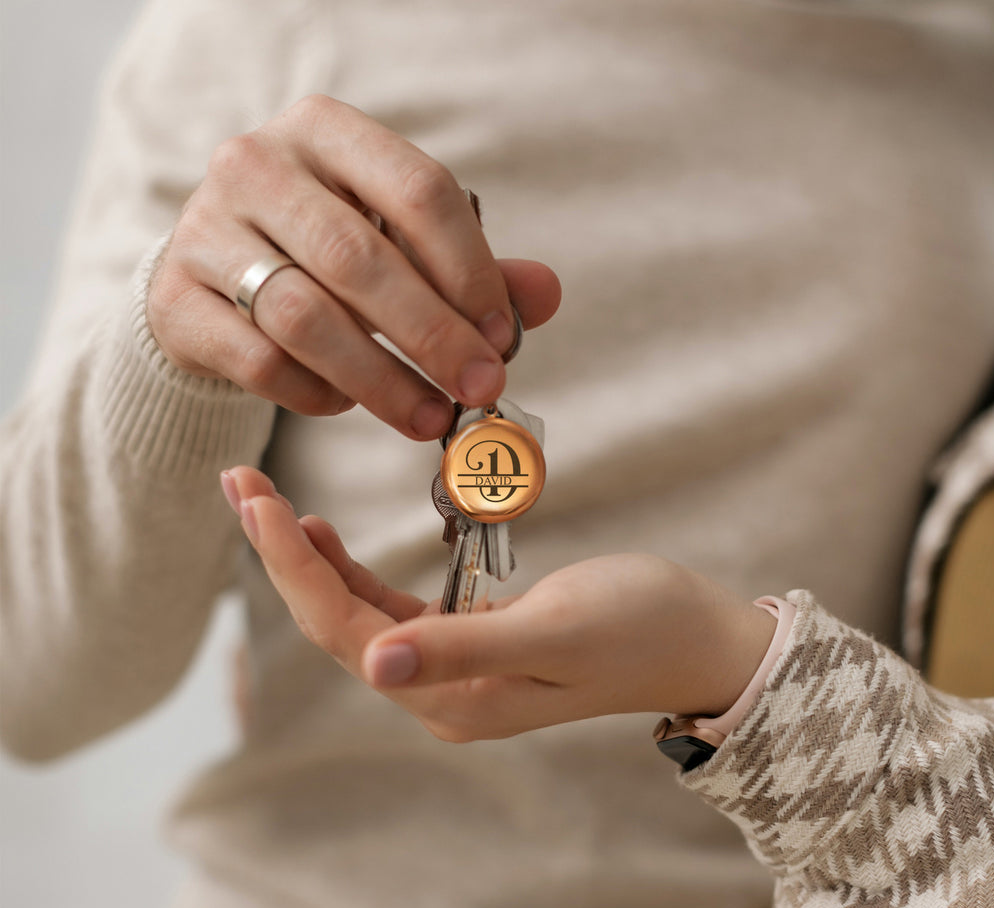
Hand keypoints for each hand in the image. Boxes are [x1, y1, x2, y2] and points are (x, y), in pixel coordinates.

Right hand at [148, 95, 560, 437]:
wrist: (212, 276)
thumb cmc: (324, 255)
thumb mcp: (396, 242)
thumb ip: (468, 267)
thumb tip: (545, 295)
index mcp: (328, 133)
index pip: (419, 190)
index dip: (471, 270)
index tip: (503, 335)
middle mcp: (259, 165)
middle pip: (360, 258)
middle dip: (433, 335)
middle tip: (480, 389)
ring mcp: (207, 230)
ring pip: (304, 316)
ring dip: (381, 380)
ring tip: (431, 419)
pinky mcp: (177, 300)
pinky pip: (260, 361)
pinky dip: (316, 392)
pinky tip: (348, 404)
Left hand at [222, 467, 775, 741]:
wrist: (695, 639)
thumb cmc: (638, 627)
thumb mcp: (554, 631)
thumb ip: (463, 649)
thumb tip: (373, 666)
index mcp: (451, 698)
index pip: (345, 632)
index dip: (295, 568)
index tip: (257, 502)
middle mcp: (440, 692)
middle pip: (335, 624)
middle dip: (284, 557)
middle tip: (239, 485)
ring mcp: (453, 669)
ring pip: (354, 614)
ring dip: (309, 560)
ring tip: (265, 501)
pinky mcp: (471, 640)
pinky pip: (390, 607)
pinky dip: (353, 570)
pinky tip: (327, 536)